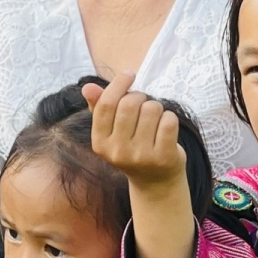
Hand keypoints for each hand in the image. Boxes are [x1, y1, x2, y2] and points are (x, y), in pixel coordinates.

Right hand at [84, 71, 186, 191]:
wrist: (154, 182)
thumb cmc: (132, 148)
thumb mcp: (112, 132)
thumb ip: (99, 108)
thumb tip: (88, 87)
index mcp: (100, 143)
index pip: (106, 104)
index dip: (118, 84)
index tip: (129, 75)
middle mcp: (117, 151)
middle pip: (130, 103)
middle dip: (140, 97)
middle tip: (144, 107)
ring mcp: (140, 156)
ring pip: (152, 109)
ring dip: (156, 109)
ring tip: (154, 122)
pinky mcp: (163, 157)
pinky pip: (169, 121)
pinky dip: (170, 118)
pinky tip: (166, 129)